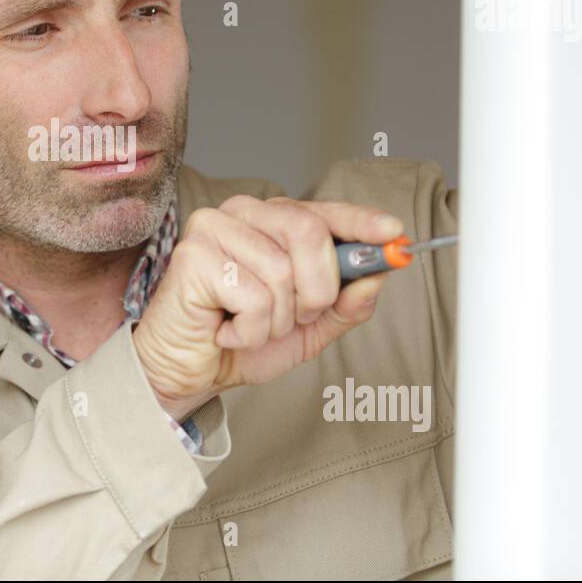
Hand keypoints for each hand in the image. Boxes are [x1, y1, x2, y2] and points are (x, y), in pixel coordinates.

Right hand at [133, 196, 403, 419]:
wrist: (188, 371)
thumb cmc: (238, 340)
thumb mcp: (308, 327)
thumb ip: (344, 304)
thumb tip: (376, 278)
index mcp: (270, 221)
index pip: (324, 211)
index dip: (360, 221)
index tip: (393, 233)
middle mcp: (242, 214)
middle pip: (309, 232)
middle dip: (317, 290)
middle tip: (295, 316)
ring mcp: (214, 229)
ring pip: (282, 272)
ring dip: (277, 319)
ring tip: (249, 325)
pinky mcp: (193, 256)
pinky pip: (254, 297)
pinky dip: (250, 330)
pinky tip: (227, 330)